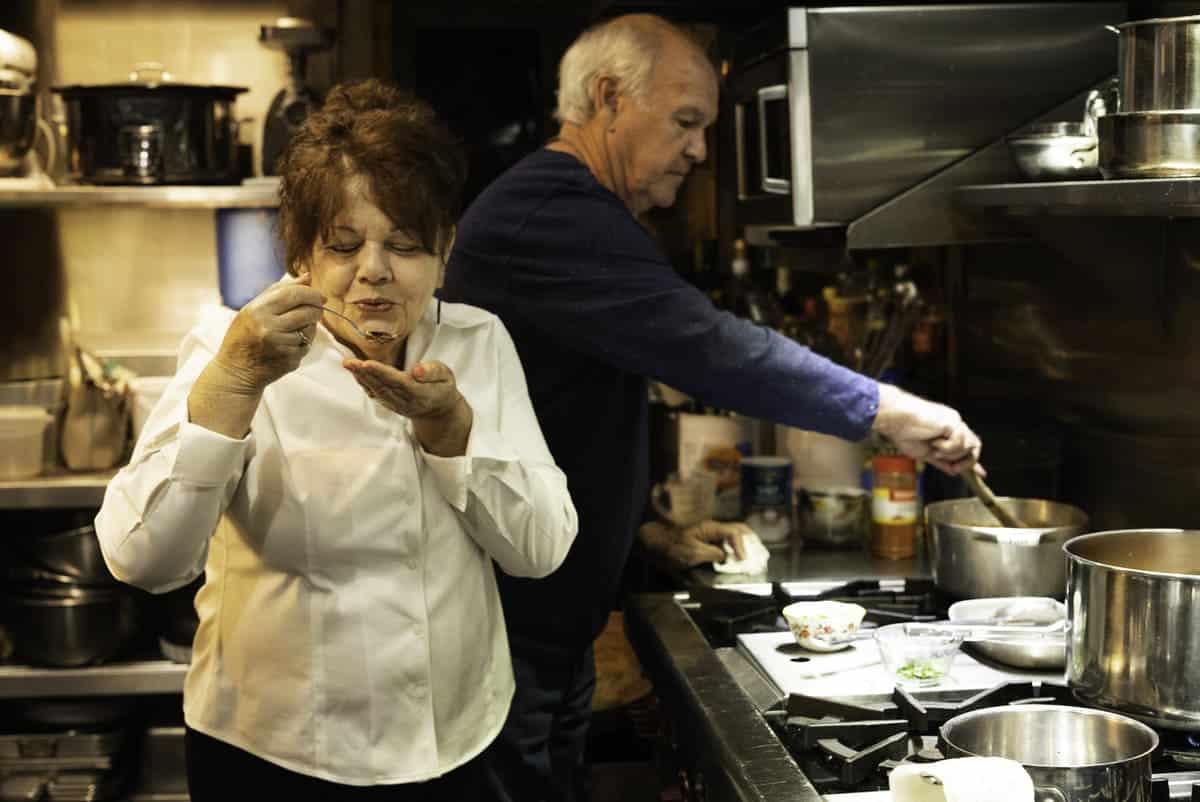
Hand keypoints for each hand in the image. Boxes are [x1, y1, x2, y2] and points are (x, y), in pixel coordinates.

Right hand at [211, 273, 324, 394]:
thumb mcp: (253, 308)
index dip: (311, 293)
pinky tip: (289, 344)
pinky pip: (307, 345)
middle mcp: (268, 327)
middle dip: (317, 309)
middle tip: (317, 310)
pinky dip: (304, 343)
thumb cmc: (244, 335)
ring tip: (295, 329)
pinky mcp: (288, 360)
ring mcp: (280, 345)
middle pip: (307, 311)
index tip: (319, 296)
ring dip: (310, 326)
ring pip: (310, 329)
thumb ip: (280, 290)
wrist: (236, 370)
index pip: (293, 294)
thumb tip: (307, 277)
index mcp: (258, 310)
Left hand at [344, 359, 472, 456]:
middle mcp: (406, 401)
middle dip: (365, 374)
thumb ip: (433, 371)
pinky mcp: (390, 405)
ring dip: (361, 378)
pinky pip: (375, 394)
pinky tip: (356, 374)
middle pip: (383, 387)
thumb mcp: (446, 376)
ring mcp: (397, 405)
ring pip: (377, 391)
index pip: (399, 382)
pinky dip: (364, 384)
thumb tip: (417, 370)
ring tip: (349, 365)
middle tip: (350, 362)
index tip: (367, 363)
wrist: (439, 411)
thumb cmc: (442, 387)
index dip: (382, 373)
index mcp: (421, 393)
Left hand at [638, 520, 752, 568]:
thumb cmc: (671, 547)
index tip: (743, 560)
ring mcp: (710, 535)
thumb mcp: (692, 553)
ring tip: (754, 556)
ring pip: (734, 535)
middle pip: (739, 529)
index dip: (741, 546)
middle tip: (759, 554)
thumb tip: (726, 557)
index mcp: (710, 528)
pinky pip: (726, 543)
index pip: (734, 532)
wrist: (655, 545)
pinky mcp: (707, 542)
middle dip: (751, 541)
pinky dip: (736, 549)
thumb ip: (712, 554)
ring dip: (745, 544)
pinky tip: (739, 559)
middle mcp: (713, 529)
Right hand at [872, 384, 981, 474]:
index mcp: (947, 431)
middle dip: (966, 461)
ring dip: (950, 453)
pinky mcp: (952, 422)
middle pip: (974, 445)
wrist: (896, 421)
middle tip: (953, 467)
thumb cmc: (904, 433)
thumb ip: (941, 462)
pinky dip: (946, 447)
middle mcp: (953, 425)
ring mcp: (954, 422)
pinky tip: (933, 441)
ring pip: (968, 446)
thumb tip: (954, 472)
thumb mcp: (925, 454)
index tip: (981, 474)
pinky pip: (959, 442)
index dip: (974, 461)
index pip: (967, 447)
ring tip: (934, 448)